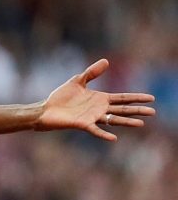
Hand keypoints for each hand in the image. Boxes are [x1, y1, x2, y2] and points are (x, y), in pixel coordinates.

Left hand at [37, 59, 154, 140]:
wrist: (46, 109)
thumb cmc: (61, 97)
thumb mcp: (77, 81)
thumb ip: (92, 73)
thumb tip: (106, 61)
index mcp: (100, 99)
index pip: (123, 98)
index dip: (136, 98)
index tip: (151, 98)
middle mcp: (99, 109)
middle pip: (122, 109)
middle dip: (137, 110)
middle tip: (153, 112)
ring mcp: (92, 117)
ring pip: (113, 120)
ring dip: (126, 122)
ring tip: (140, 123)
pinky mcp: (82, 124)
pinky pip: (95, 130)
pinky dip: (104, 133)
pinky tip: (114, 137)